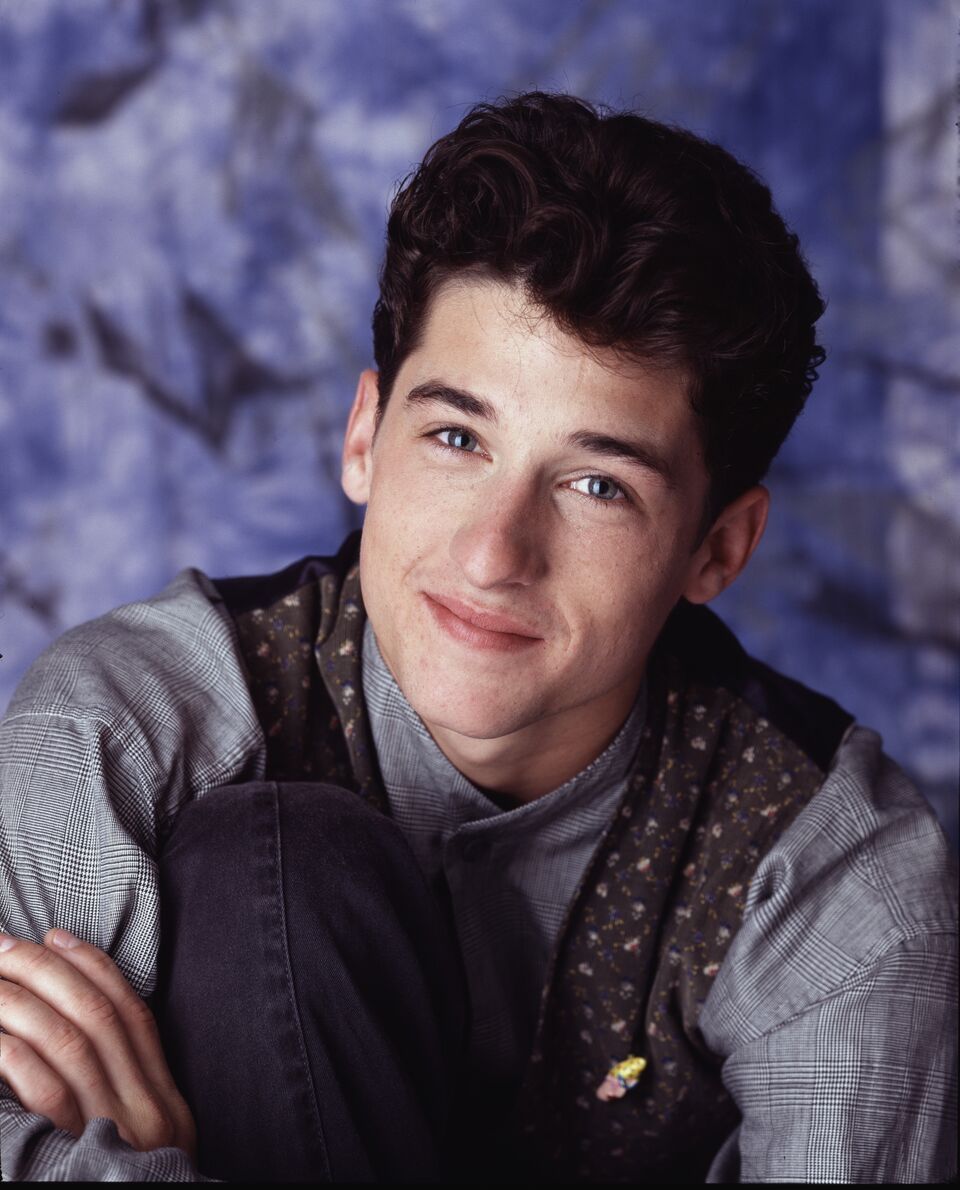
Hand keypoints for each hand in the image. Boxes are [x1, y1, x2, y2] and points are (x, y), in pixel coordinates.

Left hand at [0, 927, 196, 1162]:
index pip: (131, 1013)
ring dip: (18, 1001)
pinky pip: (41, 1089)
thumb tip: (72, 1029)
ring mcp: (112, 1134)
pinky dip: (11, 1051)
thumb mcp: (139, 1147)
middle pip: (95, 1017)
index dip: (91, 967)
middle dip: (44, 971)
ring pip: (65, 1042)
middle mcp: (148, 1112)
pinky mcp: (73, 1157)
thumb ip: (123, 1095)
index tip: (53, 936)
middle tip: (1, 943)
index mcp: (164, 1102)